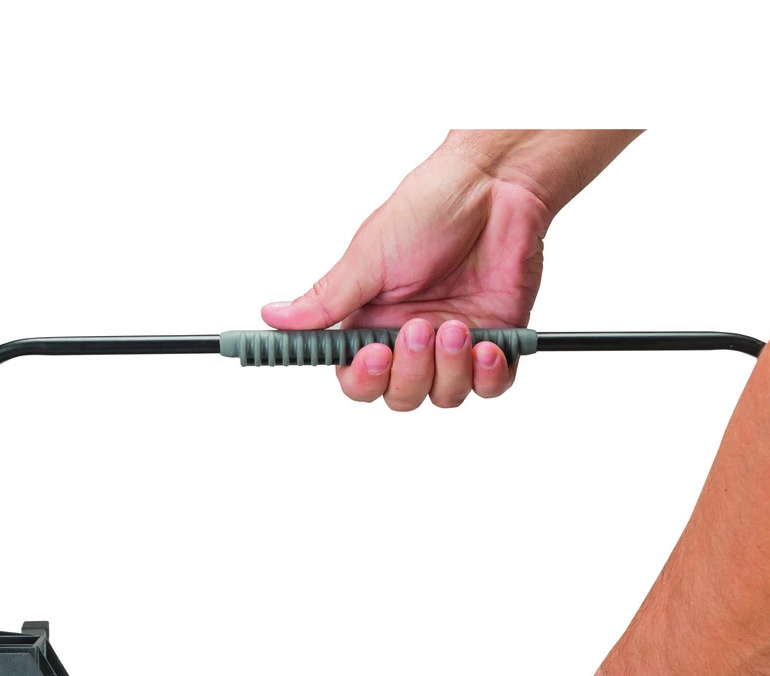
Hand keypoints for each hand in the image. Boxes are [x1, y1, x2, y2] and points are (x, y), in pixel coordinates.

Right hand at [262, 136, 549, 409]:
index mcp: (374, 322)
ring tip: (457, 325)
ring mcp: (454, 344)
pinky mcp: (497, 342)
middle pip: (401, 395)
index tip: (372, 355)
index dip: (363, 378)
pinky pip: (491, 387)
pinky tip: (487, 347)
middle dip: (410, 372)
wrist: (497, 185)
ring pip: (445, 395)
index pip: (357, 378)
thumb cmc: (431, 207)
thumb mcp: (369, 256)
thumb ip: (326, 300)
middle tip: (419, 329)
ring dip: (450, 368)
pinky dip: (489, 376)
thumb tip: (272, 317)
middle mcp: (411, 340)